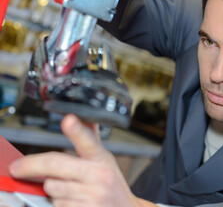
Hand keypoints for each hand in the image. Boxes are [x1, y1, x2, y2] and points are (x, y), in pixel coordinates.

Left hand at [9, 114, 155, 206]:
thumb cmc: (112, 183)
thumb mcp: (106, 159)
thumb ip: (91, 139)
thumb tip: (83, 117)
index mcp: (102, 158)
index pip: (88, 141)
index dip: (77, 130)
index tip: (68, 120)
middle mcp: (98, 175)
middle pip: (55, 164)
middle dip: (31, 165)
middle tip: (17, 167)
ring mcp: (91, 195)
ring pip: (51, 186)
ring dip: (51, 187)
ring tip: (67, 187)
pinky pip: (56, 204)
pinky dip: (57, 202)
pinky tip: (71, 199)